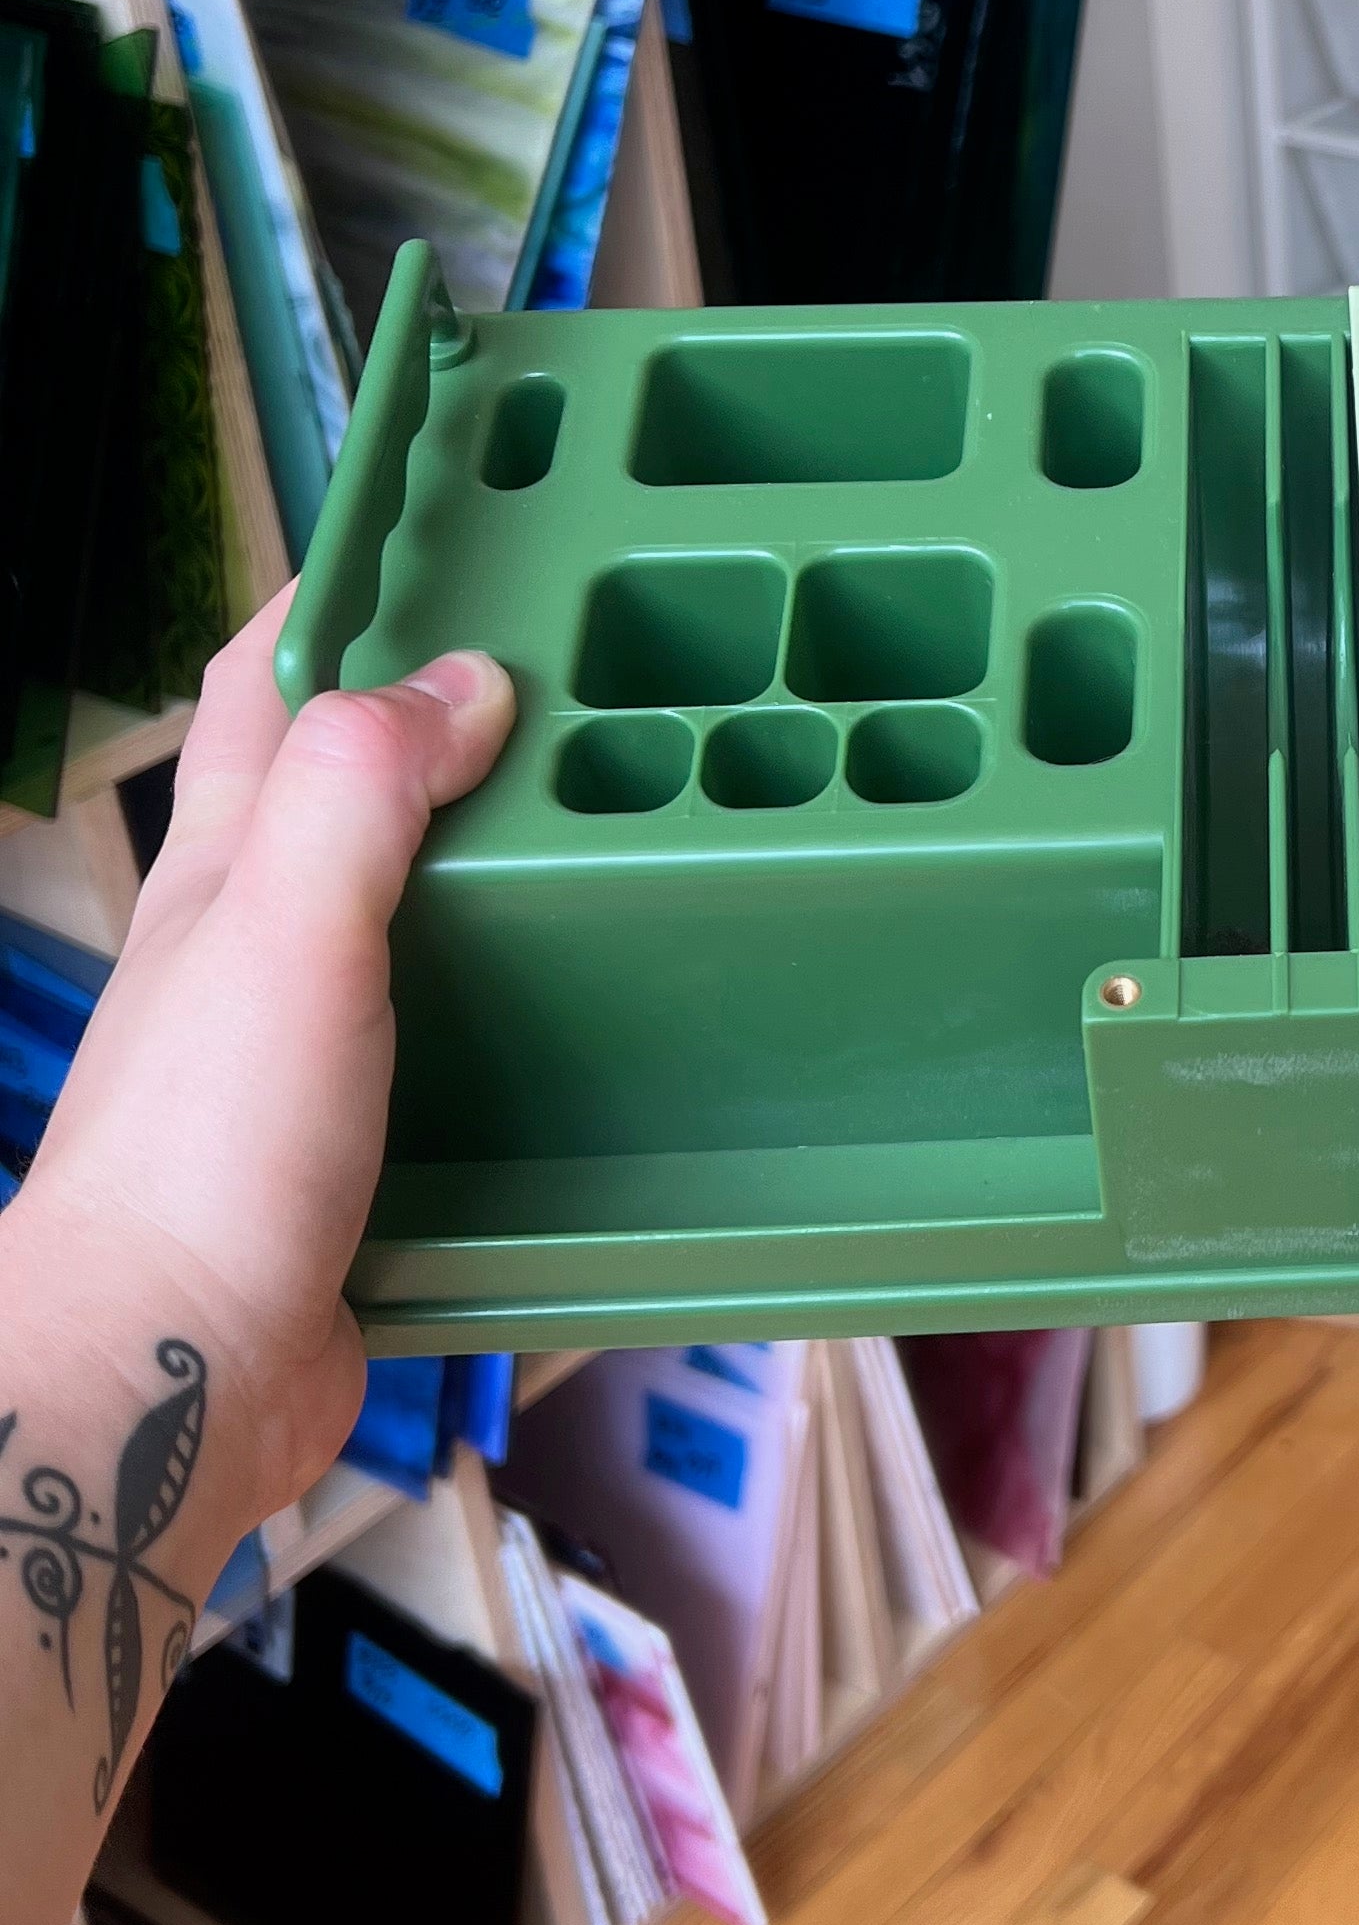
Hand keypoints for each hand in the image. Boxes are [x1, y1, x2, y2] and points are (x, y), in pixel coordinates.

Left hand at [11, 587, 513, 1533]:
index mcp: (218, 876)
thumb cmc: (202, 1151)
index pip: (254, 696)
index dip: (328, 610)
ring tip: (622, 842)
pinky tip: (604, 1029)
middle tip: (576, 690)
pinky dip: (527, 1028)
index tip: (432, 549)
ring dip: (500, 884)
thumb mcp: (283, 922)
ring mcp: (307, 1061)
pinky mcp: (367, 1162)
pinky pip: (458, 1063)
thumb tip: (465, 681)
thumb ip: (361, 789)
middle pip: (340, 803)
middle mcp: (254, 955)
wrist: (169, 1376)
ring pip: (412, 933)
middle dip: (438, 733)